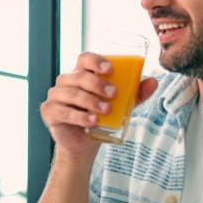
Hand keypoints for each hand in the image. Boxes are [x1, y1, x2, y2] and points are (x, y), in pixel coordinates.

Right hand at [40, 52, 157, 157]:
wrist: (85, 144)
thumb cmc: (101, 118)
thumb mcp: (122, 105)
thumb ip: (136, 94)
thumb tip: (153, 82)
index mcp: (82, 74)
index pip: (84, 58)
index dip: (95, 61)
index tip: (110, 69)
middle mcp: (66, 82)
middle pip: (78, 76)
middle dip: (97, 84)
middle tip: (113, 94)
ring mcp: (55, 96)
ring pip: (71, 93)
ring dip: (90, 101)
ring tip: (106, 111)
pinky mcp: (49, 112)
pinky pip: (63, 111)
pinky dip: (79, 116)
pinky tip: (92, 121)